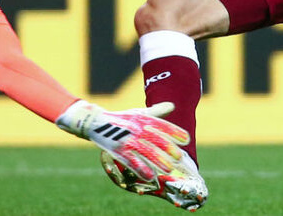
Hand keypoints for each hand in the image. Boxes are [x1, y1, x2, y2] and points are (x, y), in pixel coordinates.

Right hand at [56, 101, 188, 181]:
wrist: (96, 122)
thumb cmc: (122, 118)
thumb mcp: (139, 113)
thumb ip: (156, 112)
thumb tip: (172, 106)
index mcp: (143, 119)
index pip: (162, 125)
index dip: (174, 132)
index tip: (186, 139)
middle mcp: (136, 128)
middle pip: (155, 139)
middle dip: (168, 149)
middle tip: (180, 158)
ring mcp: (127, 139)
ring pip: (145, 151)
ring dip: (158, 160)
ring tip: (169, 169)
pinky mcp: (118, 150)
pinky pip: (131, 161)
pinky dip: (141, 168)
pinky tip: (150, 177)